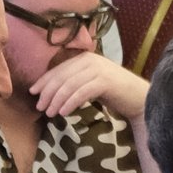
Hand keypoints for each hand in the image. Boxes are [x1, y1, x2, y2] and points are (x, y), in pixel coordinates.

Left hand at [32, 49, 146, 122]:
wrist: (139, 97)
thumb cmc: (113, 93)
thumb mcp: (90, 83)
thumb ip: (74, 82)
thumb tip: (49, 92)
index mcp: (84, 58)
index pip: (59, 69)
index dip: (44, 81)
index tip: (33, 93)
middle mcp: (90, 60)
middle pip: (62, 76)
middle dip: (48, 93)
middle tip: (40, 107)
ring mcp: (98, 69)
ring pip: (70, 85)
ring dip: (57, 100)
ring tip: (50, 113)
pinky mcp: (104, 81)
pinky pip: (81, 92)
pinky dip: (70, 103)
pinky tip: (63, 112)